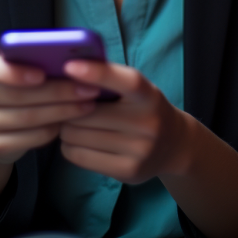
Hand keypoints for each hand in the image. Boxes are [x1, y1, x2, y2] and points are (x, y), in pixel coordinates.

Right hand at [0, 41, 99, 165]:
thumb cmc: (10, 77)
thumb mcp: (12, 59)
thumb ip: (28, 53)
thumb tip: (72, 54)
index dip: (9, 71)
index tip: (41, 73)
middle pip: (13, 94)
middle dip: (55, 91)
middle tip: (87, 87)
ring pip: (26, 117)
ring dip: (62, 110)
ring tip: (87, 102)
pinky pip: (29, 137)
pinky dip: (53, 128)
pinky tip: (69, 120)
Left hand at [57, 59, 193, 184]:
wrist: (174, 145)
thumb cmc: (145, 109)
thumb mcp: (138, 90)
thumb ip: (112, 79)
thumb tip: (71, 69)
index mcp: (149, 96)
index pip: (127, 81)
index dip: (98, 73)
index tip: (69, 66)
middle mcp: (148, 123)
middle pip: (89, 113)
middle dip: (68, 108)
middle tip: (63, 105)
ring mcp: (140, 150)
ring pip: (80, 136)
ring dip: (66, 128)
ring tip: (69, 123)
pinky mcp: (128, 171)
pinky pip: (81, 157)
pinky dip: (68, 147)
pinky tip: (74, 141)